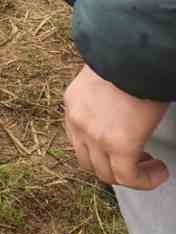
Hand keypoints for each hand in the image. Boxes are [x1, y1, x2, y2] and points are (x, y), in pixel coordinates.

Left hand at [63, 64, 170, 189]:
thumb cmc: (128, 58)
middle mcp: (77, 121)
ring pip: (108, 174)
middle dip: (113, 166)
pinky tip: (161, 171)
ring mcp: (94, 135)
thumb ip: (102, 97)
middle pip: (89, 161)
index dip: (100, 151)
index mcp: (72, 103)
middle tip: (139, 159)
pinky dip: (145, 180)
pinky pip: (129, 177)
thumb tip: (116, 109)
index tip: (123, 147)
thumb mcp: (104, 76)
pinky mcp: (118, 145)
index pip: (78, 140)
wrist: (136, 53)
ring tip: (153, 166)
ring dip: (131, 176)